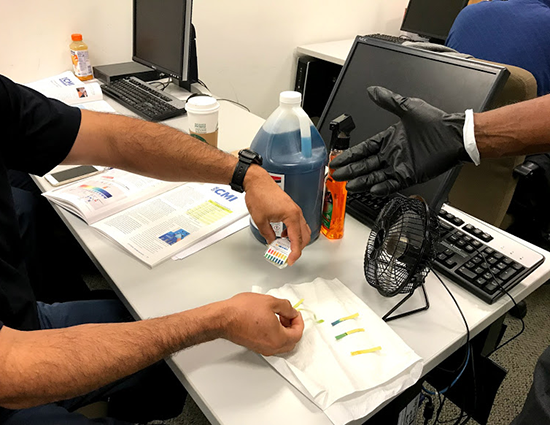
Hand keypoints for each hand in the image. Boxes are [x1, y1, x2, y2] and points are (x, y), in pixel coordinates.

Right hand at [220, 293, 303, 355]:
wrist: (223, 318)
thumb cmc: (242, 311)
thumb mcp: (270, 301)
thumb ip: (287, 307)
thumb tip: (292, 312)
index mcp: (278, 338)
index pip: (297, 334)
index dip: (299, 321)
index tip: (295, 312)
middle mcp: (271, 347)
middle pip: (291, 342)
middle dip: (293, 327)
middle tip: (288, 315)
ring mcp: (262, 348)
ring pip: (282, 344)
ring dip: (284, 332)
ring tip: (278, 317)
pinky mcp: (255, 346)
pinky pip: (272, 344)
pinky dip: (276, 335)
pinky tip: (270, 322)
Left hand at [243, 165, 309, 264]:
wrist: (257, 181)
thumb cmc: (259, 195)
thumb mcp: (260, 220)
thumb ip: (267, 234)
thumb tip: (272, 242)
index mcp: (291, 216)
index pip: (297, 239)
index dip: (294, 252)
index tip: (290, 260)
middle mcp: (296, 212)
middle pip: (304, 236)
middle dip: (298, 248)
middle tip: (288, 256)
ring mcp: (295, 210)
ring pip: (303, 230)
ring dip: (296, 240)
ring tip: (285, 246)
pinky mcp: (291, 208)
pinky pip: (298, 223)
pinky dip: (294, 232)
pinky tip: (284, 235)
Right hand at [330, 86, 470, 195]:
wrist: (454, 136)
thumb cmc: (435, 122)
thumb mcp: (407, 108)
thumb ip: (388, 100)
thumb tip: (373, 90)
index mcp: (389, 139)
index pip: (363, 149)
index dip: (350, 155)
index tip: (338, 160)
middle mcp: (392, 154)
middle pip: (365, 165)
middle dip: (350, 170)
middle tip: (336, 175)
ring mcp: (400, 165)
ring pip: (375, 176)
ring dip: (361, 181)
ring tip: (348, 186)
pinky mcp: (409, 175)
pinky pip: (392, 183)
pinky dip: (382, 187)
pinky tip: (371, 189)